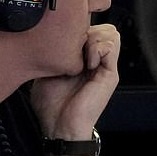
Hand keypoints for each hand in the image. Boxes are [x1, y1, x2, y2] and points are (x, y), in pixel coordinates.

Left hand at [31, 24, 119, 138]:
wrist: (60, 128)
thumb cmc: (52, 107)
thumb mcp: (47, 72)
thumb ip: (52, 55)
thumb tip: (45, 38)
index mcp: (84, 60)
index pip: (92, 28)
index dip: (80, 28)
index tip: (64, 41)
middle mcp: (97, 61)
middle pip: (104, 28)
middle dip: (88, 30)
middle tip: (74, 48)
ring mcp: (105, 67)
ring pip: (111, 33)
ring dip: (93, 38)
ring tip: (81, 56)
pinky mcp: (110, 74)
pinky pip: (111, 46)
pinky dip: (97, 49)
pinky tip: (86, 64)